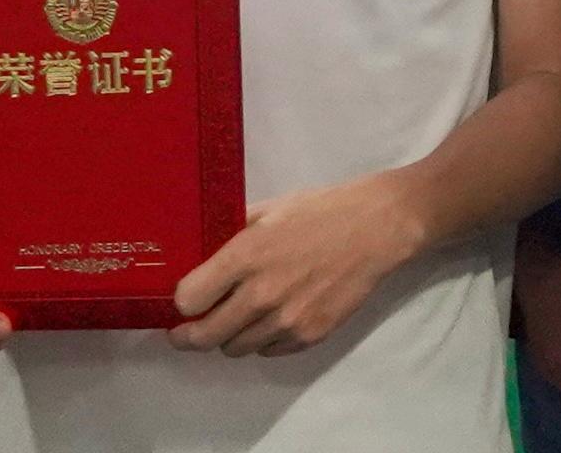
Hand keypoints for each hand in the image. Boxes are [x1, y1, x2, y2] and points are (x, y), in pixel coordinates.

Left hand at [175, 173, 431, 357]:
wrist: (380, 227)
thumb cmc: (322, 211)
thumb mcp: (270, 208)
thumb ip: (231, 234)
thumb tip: (196, 256)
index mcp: (246, 256)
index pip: (187, 301)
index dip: (179, 303)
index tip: (182, 301)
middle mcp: (262, 295)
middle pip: (203, 337)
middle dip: (189, 335)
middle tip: (186, 330)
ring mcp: (287, 320)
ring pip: (234, 348)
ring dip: (229, 336)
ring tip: (238, 317)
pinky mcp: (310, 335)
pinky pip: (268, 352)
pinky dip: (262, 340)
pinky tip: (271, 318)